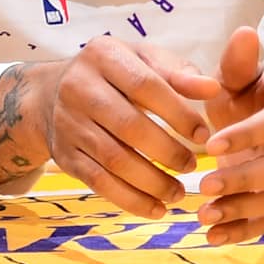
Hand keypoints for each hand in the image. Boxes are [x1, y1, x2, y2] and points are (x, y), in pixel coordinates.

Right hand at [0, 37, 211, 216]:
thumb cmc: (113, 75)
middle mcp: (78, 87)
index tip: (204, 135)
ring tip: (178, 193)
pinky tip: (156, 208)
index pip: (145, 86)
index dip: (178, 114)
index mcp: (102, 56)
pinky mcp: (64, 155)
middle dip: (167, 152)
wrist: (50, 94)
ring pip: (114, 160)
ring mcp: (67, 123)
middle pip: (128, 126)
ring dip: (152, 182)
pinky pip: (98, 182)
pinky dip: (130, 200)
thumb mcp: (142, 60)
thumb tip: (213, 90)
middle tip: (191, 166)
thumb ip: (178, 73)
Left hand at [193, 26, 263, 245]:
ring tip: (204, 217)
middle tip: (204, 186)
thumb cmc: (250, 97)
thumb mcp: (243, 77)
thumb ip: (239, 63)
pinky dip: (244, 232)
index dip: (248, 135)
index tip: (211, 144)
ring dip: (242, 210)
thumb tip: (245, 32)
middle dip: (245, 180)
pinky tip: (213, 238)